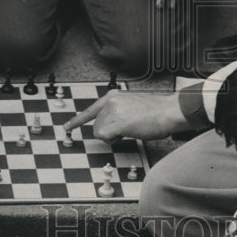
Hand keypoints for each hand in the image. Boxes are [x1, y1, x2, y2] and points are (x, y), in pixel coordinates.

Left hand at [63, 89, 189, 141]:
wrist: (170, 111)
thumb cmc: (157, 111)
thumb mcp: (133, 105)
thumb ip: (119, 111)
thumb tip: (112, 124)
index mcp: (114, 97)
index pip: (91, 110)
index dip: (77, 121)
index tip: (66, 127)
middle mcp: (110, 102)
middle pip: (96, 126)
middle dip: (109, 132)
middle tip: (127, 128)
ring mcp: (113, 111)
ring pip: (99, 133)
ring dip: (113, 136)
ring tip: (131, 128)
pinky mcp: (117, 122)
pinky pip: (105, 137)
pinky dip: (114, 140)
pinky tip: (127, 132)